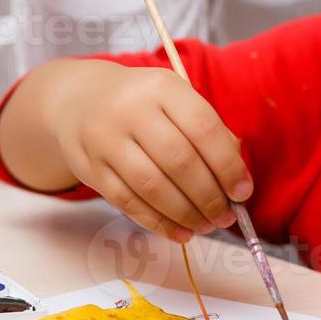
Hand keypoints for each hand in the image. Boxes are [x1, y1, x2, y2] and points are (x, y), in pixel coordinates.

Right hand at [50, 62, 253, 243]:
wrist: (78, 100)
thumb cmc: (141, 104)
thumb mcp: (174, 99)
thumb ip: (207, 132)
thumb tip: (236, 181)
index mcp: (162, 87)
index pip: (203, 128)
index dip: (228, 165)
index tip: (242, 192)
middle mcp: (130, 109)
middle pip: (179, 161)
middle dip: (210, 196)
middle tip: (226, 216)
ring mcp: (105, 139)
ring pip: (152, 186)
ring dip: (186, 214)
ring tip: (206, 226)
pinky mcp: (90, 168)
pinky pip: (127, 202)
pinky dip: (158, 223)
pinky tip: (180, 232)